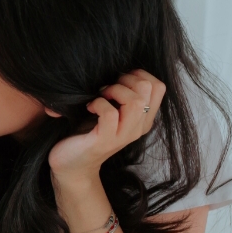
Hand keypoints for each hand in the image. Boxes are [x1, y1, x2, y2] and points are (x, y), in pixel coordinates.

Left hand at [49, 70, 165, 183]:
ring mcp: (123, 135)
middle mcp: (139, 127)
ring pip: (134, 101)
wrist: (72, 164)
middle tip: (106, 88)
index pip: (159, 86)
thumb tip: (120, 68)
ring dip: (113, 91)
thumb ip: (121, 94)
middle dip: (124, 80)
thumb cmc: (88, 131)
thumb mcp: (111, 110)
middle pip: (148, 89)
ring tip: (100, 96)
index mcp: (144, 118)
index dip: (138, 75)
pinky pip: (109, 113)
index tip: (118, 81)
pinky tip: (89, 108)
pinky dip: (98, 104)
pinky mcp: (105, 140)